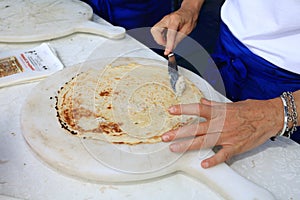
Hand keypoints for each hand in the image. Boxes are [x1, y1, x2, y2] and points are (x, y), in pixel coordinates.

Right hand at [151, 1, 201, 54]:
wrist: (189, 11)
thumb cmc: (189, 19)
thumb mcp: (187, 31)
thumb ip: (178, 39)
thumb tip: (171, 48)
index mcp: (175, 19)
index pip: (170, 33)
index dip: (168, 44)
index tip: (167, 51)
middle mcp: (167, 18)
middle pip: (156, 30)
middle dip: (160, 40)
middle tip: (167, 44)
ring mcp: (163, 20)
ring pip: (154, 31)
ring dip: (159, 39)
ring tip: (167, 41)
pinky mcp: (162, 23)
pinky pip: (156, 31)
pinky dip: (160, 37)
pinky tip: (166, 38)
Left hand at [162, 98, 282, 167]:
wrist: (269, 116)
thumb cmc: (250, 109)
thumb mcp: (230, 104)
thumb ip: (214, 104)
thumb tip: (202, 101)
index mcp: (219, 112)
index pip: (197, 109)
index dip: (183, 109)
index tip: (171, 110)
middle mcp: (220, 124)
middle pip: (196, 128)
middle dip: (179, 132)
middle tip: (165, 136)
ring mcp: (227, 136)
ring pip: (204, 142)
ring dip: (188, 145)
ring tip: (174, 148)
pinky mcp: (235, 146)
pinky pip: (223, 155)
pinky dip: (213, 160)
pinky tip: (204, 164)